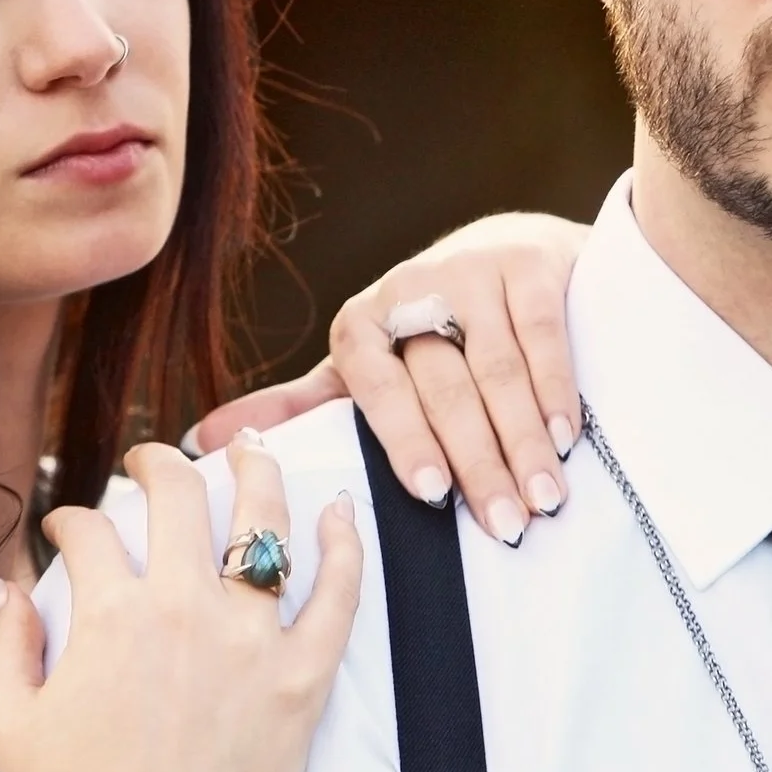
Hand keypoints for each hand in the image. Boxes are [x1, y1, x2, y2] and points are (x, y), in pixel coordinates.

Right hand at [0, 434, 363, 771]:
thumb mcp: (5, 723)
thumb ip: (6, 643)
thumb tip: (9, 585)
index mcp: (109, 612)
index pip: (89, 532)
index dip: (71, 521)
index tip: (69, 529)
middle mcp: (182, 607)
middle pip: (177, 497)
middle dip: (157, 465)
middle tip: (152, 463)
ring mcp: (249, 640)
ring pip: (263, 524)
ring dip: (257, 473)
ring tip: (252, 451)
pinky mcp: (301, 680)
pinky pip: (337, 597)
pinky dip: (344, 545)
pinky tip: (340, 510)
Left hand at [325, 211, 585, 545]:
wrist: (508, 247)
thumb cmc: (430, 327)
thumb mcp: (366, 364)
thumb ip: (305, 404)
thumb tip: (207, 439)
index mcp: (360, 325)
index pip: (376, 388)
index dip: (404, 441)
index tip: (430, 495)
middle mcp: (408, 290)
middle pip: (444, 389)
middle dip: (477, 464)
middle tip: (505, 525)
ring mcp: (470, 271)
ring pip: (497, 370)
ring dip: (523, 442)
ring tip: (543, 499)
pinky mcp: (526, 263)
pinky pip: (541, 336)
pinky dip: (554, 391)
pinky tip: (564, 438)